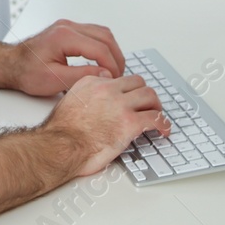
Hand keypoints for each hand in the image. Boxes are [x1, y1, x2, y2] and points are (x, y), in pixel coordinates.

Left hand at [0, 19, 125, 95]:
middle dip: (116, 58)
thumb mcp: (54, 79)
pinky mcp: (67, 30)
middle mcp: (67, 27)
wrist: (11, 64)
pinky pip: (94, 34)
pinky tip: (103, 62)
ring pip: (102, 33)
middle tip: (118, 76)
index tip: (115, 81)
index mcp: (64, 37)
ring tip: (113, 70)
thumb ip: (82, 76)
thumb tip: (106, 75)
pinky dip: (103, 47)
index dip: (112, 66)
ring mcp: (67, 26)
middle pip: (105, 37)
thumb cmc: (26, 72)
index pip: (100, 49)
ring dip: (111, 51)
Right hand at [45, 73, 167, 176]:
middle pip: (137, 83)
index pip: (118, 79)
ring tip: (157, 116)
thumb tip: (95, 103)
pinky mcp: (130, 123)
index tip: (131, 98)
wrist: (60, 145)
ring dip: (156, 106)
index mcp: (91, 83)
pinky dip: (163, 124)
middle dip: (145, 95)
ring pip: (150, 96)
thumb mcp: (70, 101)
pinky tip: (164, 130)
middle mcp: (107, 89)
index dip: (127, 90)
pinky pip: (155, 118)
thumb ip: (85, 96)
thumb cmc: (61, 131)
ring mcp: (120, 105)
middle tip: (148, 105)